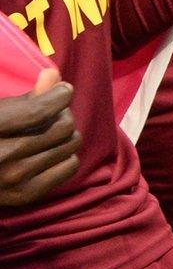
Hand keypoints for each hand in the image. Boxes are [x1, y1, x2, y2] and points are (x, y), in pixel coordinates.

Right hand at [0, 71, 81, 206]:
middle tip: (57, 114)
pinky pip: (70, 166)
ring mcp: (13, 178)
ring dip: (68, 135)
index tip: (63, 91)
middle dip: (64, 115)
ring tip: (53, 134)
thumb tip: (54, 73)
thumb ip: (26, 98)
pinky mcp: (25, 194)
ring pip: (70, 145)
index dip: (59, 96)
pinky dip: (67, 156)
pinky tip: (51, 153)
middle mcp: (1, 155)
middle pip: (61, 127)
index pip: (38, 110)